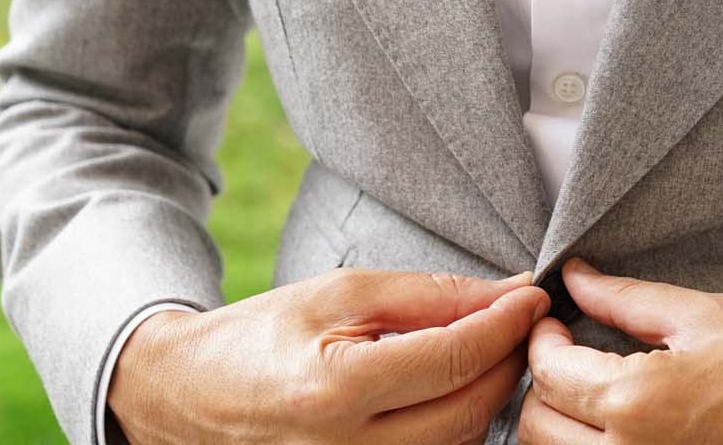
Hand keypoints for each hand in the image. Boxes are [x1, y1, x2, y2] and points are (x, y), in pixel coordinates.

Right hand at [108, 266, 548, 443]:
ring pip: (460, 443)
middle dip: (506, 360)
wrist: (190, 395)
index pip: (453, 359)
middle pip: (468, 410)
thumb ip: (428, 296)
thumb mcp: (340, 292)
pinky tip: (454, 390)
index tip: (532, 295)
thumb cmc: (263, 335)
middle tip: (518, 320)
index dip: (505, 323)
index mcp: (334, 390)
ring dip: (487, 395)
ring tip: (485, 350)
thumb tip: (504, 292)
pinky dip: (457, 426)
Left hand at [519, 257, 722, 444]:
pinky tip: (610, 419)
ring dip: (558, 419)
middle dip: (544, 381)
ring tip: (586, 385)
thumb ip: (625, 298)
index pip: (548, 371)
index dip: (542, 337)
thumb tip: (575, 278)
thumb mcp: (701, 314)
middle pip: (537, 423)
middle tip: (569, 351)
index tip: (555, 320)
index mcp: (636, 400)